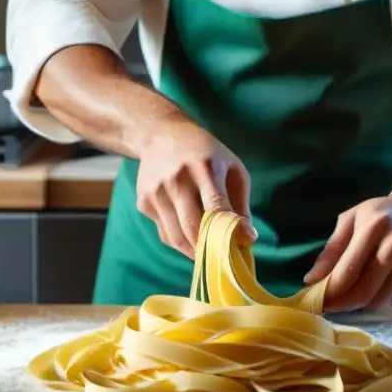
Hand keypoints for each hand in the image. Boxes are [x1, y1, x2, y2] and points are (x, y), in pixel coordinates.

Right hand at [136, 122, 255, 258]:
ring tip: (209, 251)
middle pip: (193, 228)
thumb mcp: (231, 168)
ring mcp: (156, 191)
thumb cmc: (206, 154)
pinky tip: (188, 230)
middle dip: (210, 249)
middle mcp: (177, 179)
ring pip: (177, 238)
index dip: (228, 231)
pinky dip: (180, 240)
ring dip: (195, 251)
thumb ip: (241, 204)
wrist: (161, 134)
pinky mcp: (144, 202)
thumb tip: (248, 239)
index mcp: (204, 167)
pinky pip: (165, 233)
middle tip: (223, 257)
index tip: (240, 245)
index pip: (216, 207)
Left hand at [303, 181, 391, 311]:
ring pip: (378, 301)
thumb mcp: (350, 220)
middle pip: (363, 293)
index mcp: (376, 227)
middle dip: (341, 304)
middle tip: (328, 306)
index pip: (347, 272)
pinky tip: (373, 285)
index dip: (329, 292)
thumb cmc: (381, 213)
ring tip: (348, 294)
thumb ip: (331, 250)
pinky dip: (378, 297)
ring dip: (359, 303)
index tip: (314, 299)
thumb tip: (310, 280)